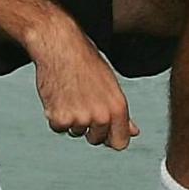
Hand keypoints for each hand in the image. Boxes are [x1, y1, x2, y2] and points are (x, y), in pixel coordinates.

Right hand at [26, 19, 137, 149]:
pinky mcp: (59, 118)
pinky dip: (55, 117)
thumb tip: (132, 131)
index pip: (120, 143)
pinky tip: (59, 97)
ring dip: (71, 119)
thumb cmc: (85, 60)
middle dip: (89, 127)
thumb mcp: (110, 85)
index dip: (111, 138)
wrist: (60, 46)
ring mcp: (80, 119)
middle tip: (82, 103)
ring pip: (76, 133)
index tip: (105, 131)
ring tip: (70, 95)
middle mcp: (101, 116)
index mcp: (117, 107)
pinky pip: (58, 128)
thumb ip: (120, 112)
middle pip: (96, 140)